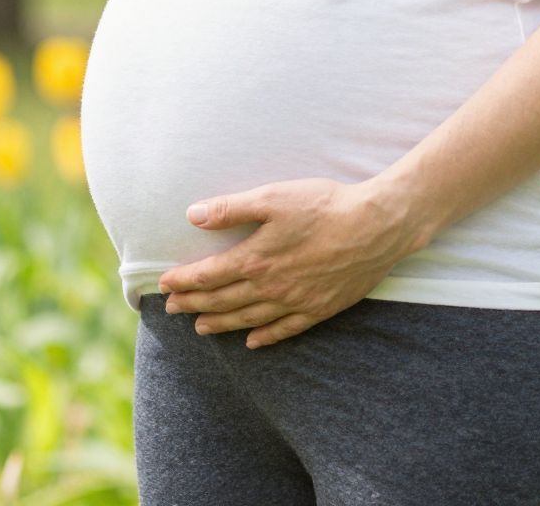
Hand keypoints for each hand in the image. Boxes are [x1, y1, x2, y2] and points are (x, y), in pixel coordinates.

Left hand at [156, 178, 427, 348]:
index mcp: (255, 259)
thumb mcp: (273, 197)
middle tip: (172, 308)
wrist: (376, 226)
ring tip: (201, 328)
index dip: (183, 281)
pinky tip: (253, 342)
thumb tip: (193, 215)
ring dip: (221, 324)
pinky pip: (284, 330)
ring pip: (248, 319)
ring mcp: (295, 302)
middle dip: (194, 304)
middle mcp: (271, 287)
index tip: (164, 284)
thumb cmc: (324, 206)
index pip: (208, 276)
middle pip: (223, 301)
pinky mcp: (318, 309)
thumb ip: (232, 209)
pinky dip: (265, 337)